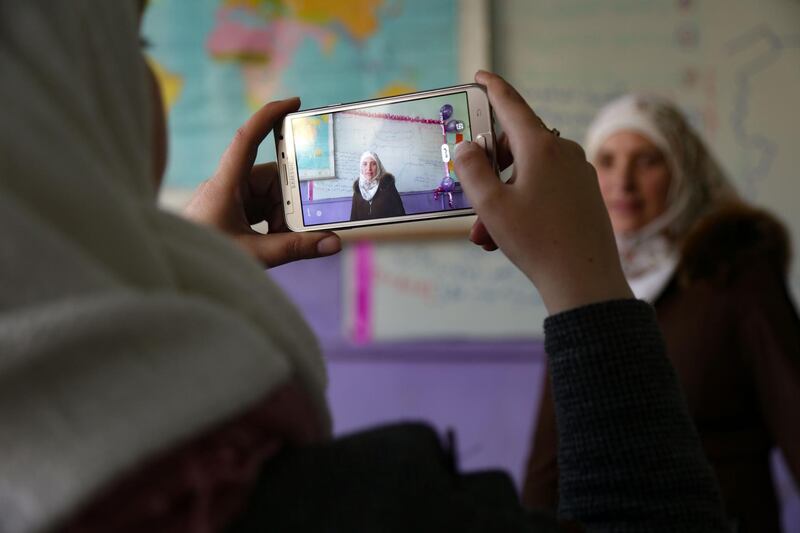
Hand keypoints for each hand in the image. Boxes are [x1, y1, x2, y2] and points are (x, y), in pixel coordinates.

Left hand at [184, 98, 340, 267]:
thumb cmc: (204, 260)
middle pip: (269, 177)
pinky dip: (271, 223)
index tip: (295, 103)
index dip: (269, 116)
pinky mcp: (229, 212)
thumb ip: (294, 248)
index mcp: (225, 184)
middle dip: (289, 199)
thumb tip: (332, 242)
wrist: (177, 274)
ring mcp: (228, 199)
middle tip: (304, 221)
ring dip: (281, 216)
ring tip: (283, 239)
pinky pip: (259, 208)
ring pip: (267, 195)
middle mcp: (226, 186)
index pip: (247, 139)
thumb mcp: (255, 254)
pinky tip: (274, 241)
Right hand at [454, 71, 631, 313]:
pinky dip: (522, 206)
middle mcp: (564, 153)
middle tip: (472, 203)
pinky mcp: (585, 194)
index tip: (480, 76)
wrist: (584, 280)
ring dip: (502, 199)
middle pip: (515, 147)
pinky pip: (545, 190)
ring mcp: (578, 174)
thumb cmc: (537, 241)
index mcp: (541, 147)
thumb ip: (472, 170)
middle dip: (488, 173)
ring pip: (527, 175)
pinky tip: (509, 237)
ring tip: (486, 235)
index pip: (512, 105)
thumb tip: (467, 147)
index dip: (493, 89)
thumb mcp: (491, 205)